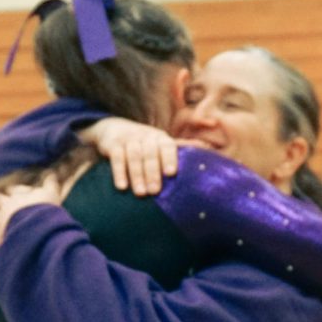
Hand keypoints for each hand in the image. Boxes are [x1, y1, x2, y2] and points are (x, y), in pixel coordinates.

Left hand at [0, 175, 61, 252]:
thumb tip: (52, 173)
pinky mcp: (1, 236)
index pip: (12, 189)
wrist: (38, 227)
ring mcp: (2, 221)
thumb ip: (50, 183)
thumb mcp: (51, 194)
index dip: (13, 189)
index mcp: (18, 196)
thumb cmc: (45, 209)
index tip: (15, 190)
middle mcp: (7, 206)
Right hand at [83, 118, 202, 195]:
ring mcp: (129, 140)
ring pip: (133, 157)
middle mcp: (145, 136)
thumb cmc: (145, 142)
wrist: (115, 128)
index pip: (167, 146)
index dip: (169, 158)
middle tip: (155, 192)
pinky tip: (121, 186)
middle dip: (152, 173)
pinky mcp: (113, 145)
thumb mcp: (162, 142)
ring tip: (140, 193)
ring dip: (137, 175)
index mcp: (160, 138)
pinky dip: (119, 172)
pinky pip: (116, 158)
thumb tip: (208, 147)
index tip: (171, 173)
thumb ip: (182, 146)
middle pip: (150, 154)